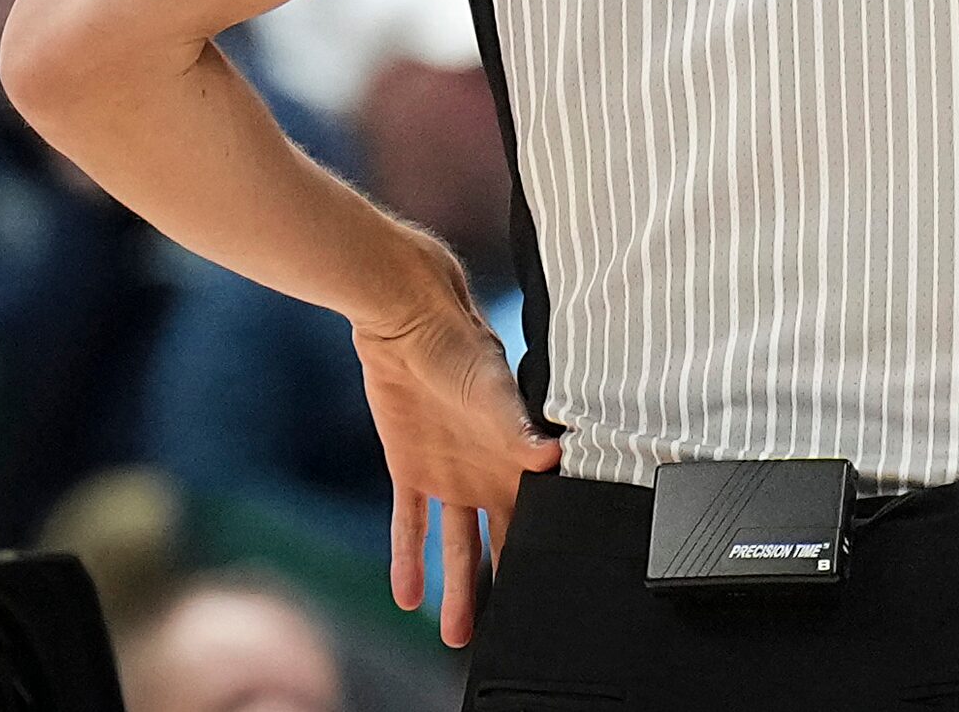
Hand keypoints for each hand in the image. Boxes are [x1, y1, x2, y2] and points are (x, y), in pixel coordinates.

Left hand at [350, 240, 558, 647]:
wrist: (406, 323)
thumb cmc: (463, 347)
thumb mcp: (493, 389)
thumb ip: (518, 427)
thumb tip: (553, 455)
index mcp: (518, 457)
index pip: (538, 517)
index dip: (545, 556)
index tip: (553, 596)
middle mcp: (489, 472)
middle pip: (500, 543)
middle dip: (504, 587)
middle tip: (504, 633)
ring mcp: (450, 475)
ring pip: (456, 547)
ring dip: (456, 589)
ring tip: (456, 635)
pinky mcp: (411, 470)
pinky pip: (410, 526)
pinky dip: (408, 559)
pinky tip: (406, 597)